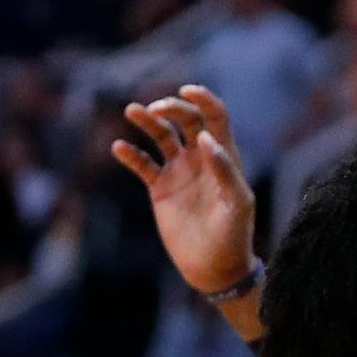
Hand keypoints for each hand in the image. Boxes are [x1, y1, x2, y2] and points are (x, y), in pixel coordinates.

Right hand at [113, 85, 255, 296]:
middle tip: (156, 107)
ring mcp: (180, 171)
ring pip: (162, 136)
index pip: (215, 116)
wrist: (215, 266)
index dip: (203, 99)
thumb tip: (205, 139)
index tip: (187, 90)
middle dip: (172, 108)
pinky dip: (131, 154)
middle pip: (186, 120)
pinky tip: (119, 147)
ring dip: (148, 121)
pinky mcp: (161, 189)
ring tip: (132, 110)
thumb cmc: (234, 234)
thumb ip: (225, 170)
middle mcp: (201, 158)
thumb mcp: (237, 202)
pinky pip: (143, 165)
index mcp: (224, 155)